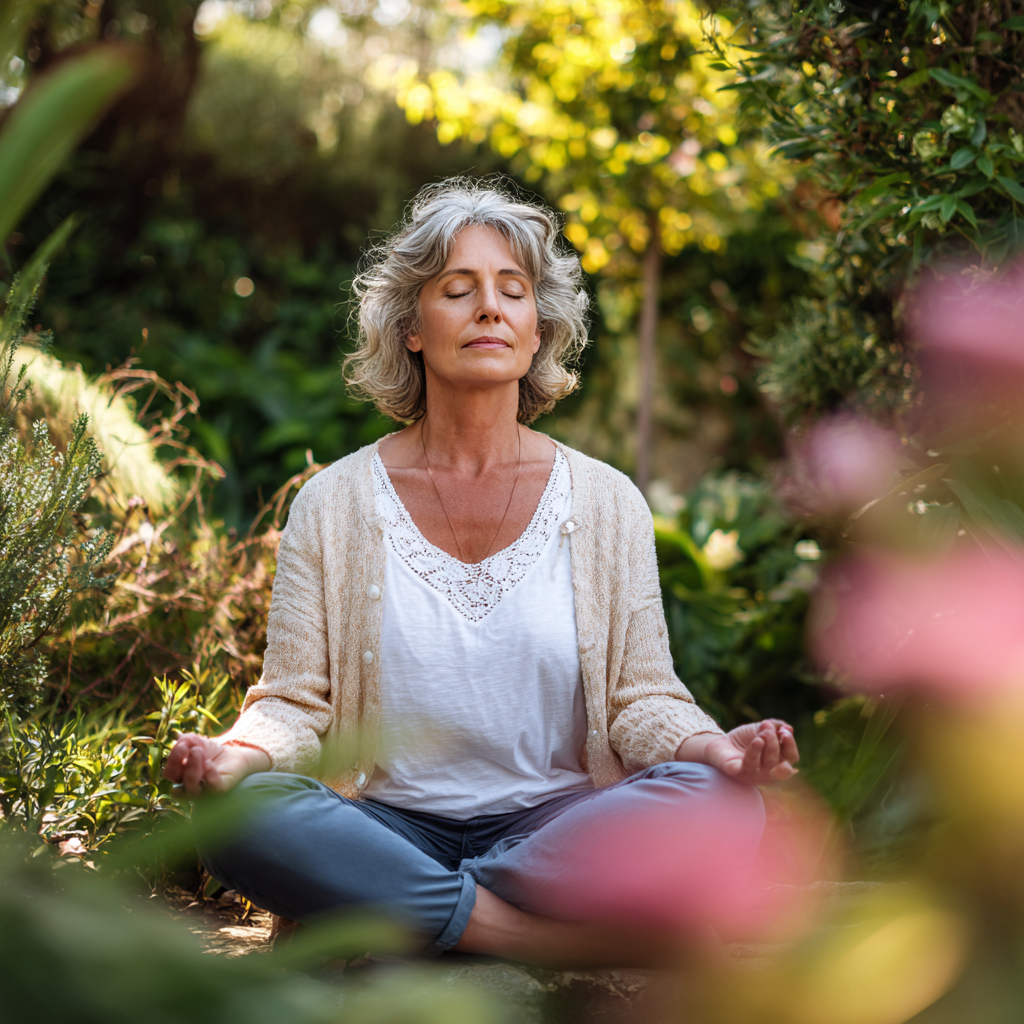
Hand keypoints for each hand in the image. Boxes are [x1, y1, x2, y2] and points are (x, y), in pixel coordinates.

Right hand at [162, 734, 269, 795]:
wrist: (235, 754)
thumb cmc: (212, 751)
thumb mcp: (197, 742)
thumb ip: (185, 740)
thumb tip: (179, 741)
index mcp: (181, 775)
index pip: (169, 773)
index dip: (172, 760)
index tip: (182, 745)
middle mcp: (189, 786)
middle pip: (177, 781)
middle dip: (179, 764)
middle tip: (192, 748)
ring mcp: (204, 790)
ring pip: (192, 788)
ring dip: (193, 769)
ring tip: (199, 751)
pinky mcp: (220, 789)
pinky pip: (212, 787)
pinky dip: (209, 775)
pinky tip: (208, 763)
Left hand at [677, 719, 798, 785]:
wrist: (718, 740)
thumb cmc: (743, 738)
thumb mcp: (761, 728)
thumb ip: (775, 727)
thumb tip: (788, 728)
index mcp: (777, 762)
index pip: (792, 757)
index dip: (791, 745)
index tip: (785, 731)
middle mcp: (767, 773)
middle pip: (782, 765)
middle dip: (778, 745)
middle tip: (768, 729)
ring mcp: (753, 775)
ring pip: (767, 767)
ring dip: (768, 747)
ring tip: (763, 732)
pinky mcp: (737, 773)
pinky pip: (749, 766)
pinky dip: (755, 753)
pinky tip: (757, 741)